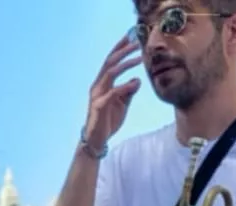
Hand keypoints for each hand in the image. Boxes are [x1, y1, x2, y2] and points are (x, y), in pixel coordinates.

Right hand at [84, 35, 141, 152]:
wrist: (97, 139)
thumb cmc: (108, 120)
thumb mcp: (123, 103)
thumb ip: (129, 90)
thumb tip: (137, 79)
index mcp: (103, 83)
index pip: (111, 61)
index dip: (120, 48)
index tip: (132, 36)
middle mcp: (97, 86)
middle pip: (109, 62)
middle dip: (123, 50)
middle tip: (137, 41)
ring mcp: (97, 95)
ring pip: (109, 73)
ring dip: (125, 64)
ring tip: (139, 58)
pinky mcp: (99, 106)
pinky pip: (112, 92)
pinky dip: (124, 86)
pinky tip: (135, 83)